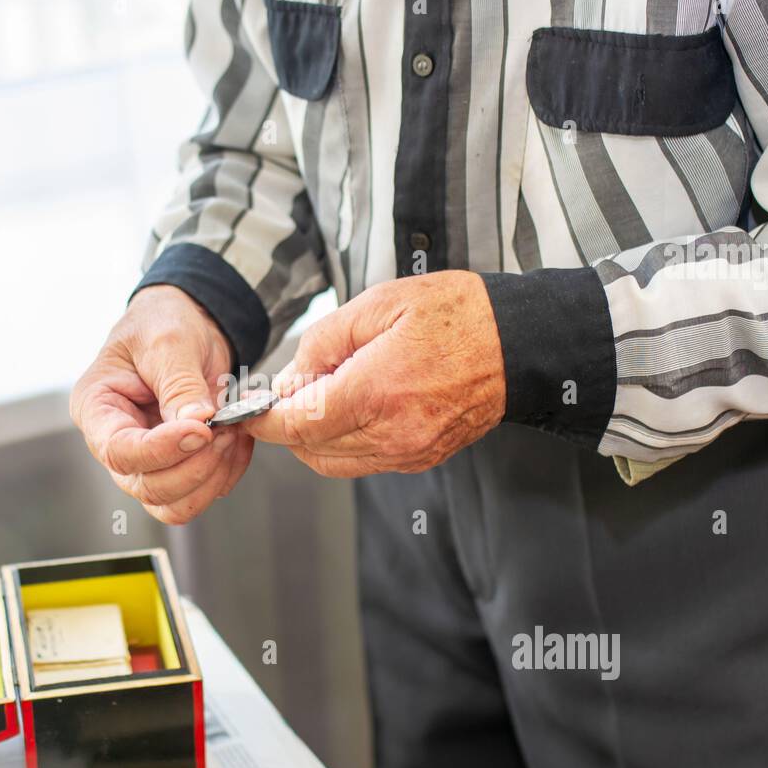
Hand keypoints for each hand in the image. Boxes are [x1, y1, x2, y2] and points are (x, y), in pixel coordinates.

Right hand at [70, 286, 253, 523]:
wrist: (189, 322)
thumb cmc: (164, 322)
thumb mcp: (169, 341)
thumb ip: (179, 384)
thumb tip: (196, 425)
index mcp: (97, 409)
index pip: (119, 451)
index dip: (161, 450)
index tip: (202, 430)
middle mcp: (116, 442)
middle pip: (147, 487)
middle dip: (193, 467)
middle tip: (223, 428)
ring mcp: (147, 459)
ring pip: (173, 504)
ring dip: (211, 477)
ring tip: (232, 433)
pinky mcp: (178, 465)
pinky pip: (202, 492)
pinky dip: (228, 472)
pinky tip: (238, 437)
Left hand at [243, 270, 504, 476]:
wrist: (517, 342)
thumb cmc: (456, 315)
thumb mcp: (377, 304)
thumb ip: (323, 343)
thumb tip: (292, 379)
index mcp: (375, 393)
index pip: (297, 425)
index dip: (265, 419)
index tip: (249, 408)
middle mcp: (391, 433)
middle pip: (310, 449)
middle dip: (291, 423)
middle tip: (300, 385)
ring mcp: (409, 452)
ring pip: (334, 462)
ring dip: (317, 436)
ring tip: (332, 392)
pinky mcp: (421, 458)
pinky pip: (365, 463)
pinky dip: (346, 442)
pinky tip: (358, 406)